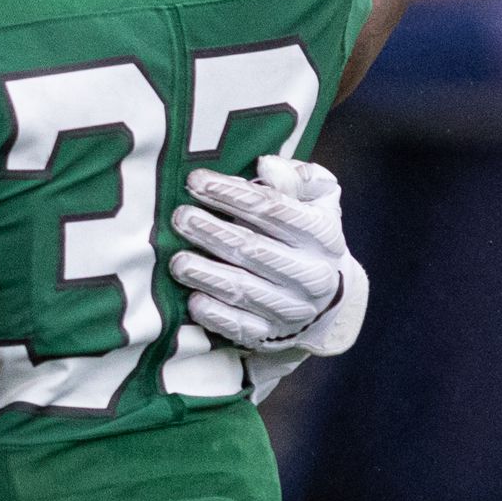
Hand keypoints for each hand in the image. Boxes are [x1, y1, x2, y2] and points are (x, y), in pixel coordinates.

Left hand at [169, 155, 369, 396]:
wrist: (324, 296)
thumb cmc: (306, 234)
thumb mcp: (317, 199)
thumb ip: (298, 177)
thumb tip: (267, 165)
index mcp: (323, 235)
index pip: (274, 210)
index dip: (233, 194)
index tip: (196, 181)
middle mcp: (312, 275)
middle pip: (255, 250)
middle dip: (213, 232)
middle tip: (180, 217)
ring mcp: (292, 309)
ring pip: (245, 290)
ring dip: (207, 274)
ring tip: (176, 260)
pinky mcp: (272, 335)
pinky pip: (241, 327)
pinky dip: (216, 315)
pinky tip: (193, 301)